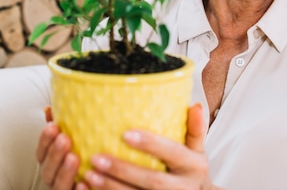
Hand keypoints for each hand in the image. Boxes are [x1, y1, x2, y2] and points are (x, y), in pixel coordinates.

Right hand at [36, 107, 89, 189]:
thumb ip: (61, 129)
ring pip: (59, 185)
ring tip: (73, 158)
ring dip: (64, 171)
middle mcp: (54, 179)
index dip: (45, 140)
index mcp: (51, 165)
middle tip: (64, 139)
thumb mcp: (70, 144)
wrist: (90, 185)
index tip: (53, 126)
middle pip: (48, 169)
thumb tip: (50, 108)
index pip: (42, 152)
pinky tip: (83, 184)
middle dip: (54, 153)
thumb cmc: (81, 164)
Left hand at [80, 104, 222, 189]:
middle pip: (152, 180)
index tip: (125, 134)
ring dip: (111, 187)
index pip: (173, 153)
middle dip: (123, 170)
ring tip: (88, 174)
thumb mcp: (198, 150)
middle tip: (96, 157)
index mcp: (194, 167)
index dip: (150, 144)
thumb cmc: (190, 170)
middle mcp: (184, 188)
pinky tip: (89, 189)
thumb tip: (194, 104)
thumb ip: (195, 129)